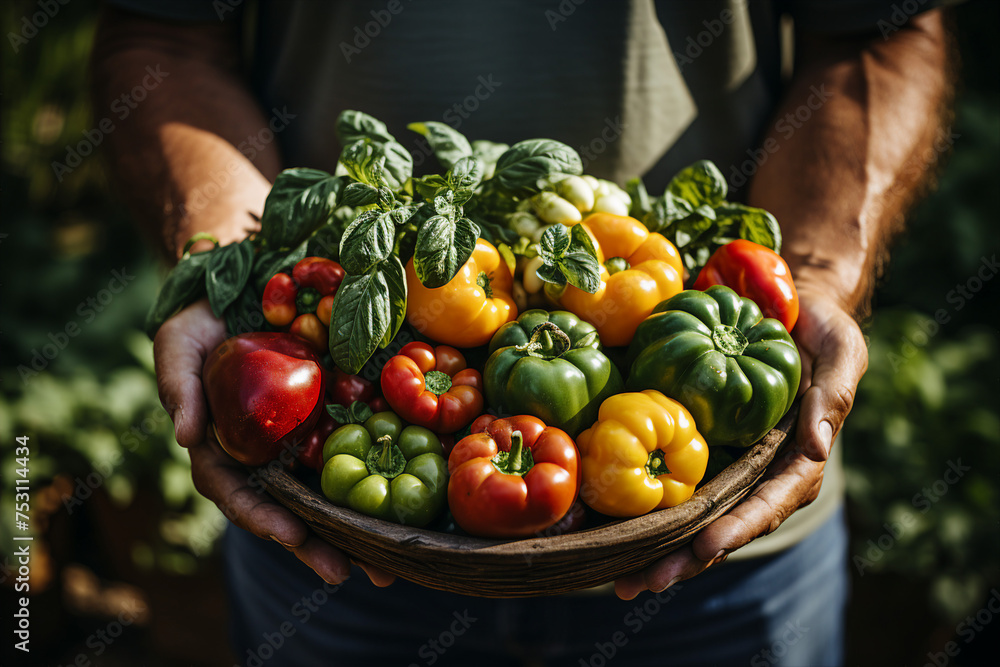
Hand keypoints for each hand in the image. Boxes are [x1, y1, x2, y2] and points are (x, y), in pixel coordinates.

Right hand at [153, 300, 395, 586]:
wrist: (235, 295)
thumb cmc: (197, 328)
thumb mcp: (177, 348)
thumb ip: (178, 389)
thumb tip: (183, 437)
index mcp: (223, 452)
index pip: (241, 495)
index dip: (264, 518)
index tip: (291, 535)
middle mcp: (262, 457)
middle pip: (289, 509)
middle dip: (316, 545)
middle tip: (348, 572)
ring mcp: (295, 443)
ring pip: (323, 494)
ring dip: (350, 530)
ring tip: (382, 562)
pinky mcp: (325, 422)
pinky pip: (348, 454)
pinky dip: (371, 480)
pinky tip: (400, 506)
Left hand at [614, 288, 867, 599]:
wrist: (788, 307)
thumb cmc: (822, 330)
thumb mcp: (840, 353)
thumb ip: (833, 397)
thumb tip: (818, 445)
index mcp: (796, 462)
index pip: (768, 504)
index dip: (739, 528)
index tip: (707, 547)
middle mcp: (757, 471)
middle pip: (721, 524)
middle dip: (686, 558)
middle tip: (645, 582)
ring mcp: (725, 461)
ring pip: (691, 514)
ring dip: (658, 547)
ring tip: (620, 579)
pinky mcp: (696, 441)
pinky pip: (670, 474)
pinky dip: (643, 503)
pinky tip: (608, 527)